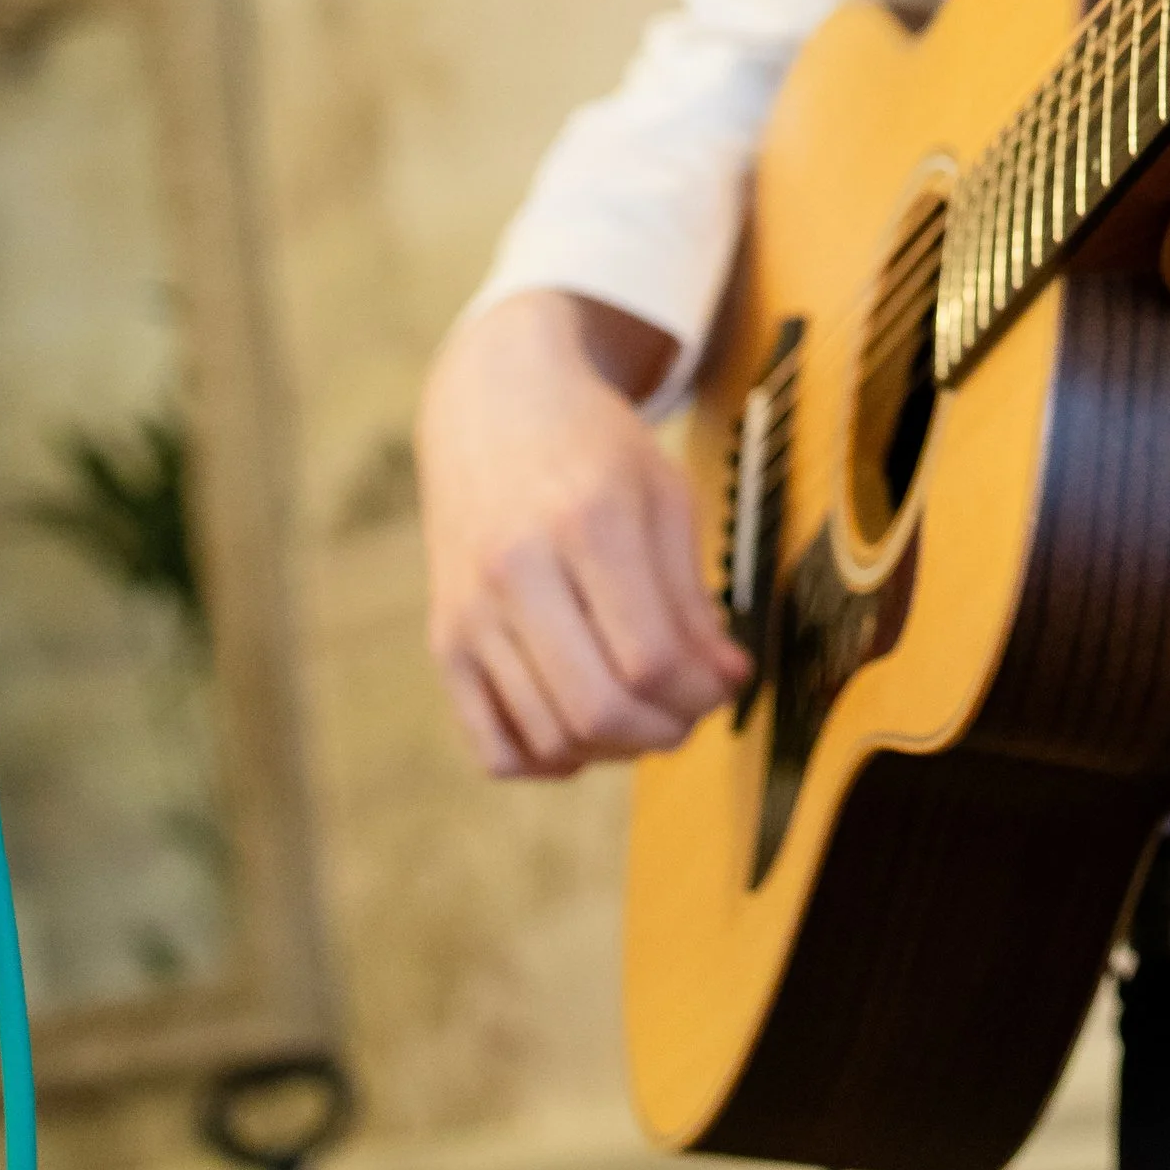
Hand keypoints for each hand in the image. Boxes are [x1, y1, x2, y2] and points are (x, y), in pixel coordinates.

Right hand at [417, 288, 747, 778]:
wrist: (494, 407)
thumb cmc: (593, 448)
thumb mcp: (664, 495)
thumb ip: (693, 595)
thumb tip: (726, 681)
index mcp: (588, 521)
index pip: (653, 656)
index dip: (702, 691)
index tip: (724, 682)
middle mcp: (516, 571)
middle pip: (599, 708)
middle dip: (664, 730)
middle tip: (689, 709)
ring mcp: (469, 612)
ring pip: (549, 737)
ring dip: (614, 749)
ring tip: (644, 713)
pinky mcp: (443, 641)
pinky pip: (493, 747)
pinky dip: (547, 761)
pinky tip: (582, 731)